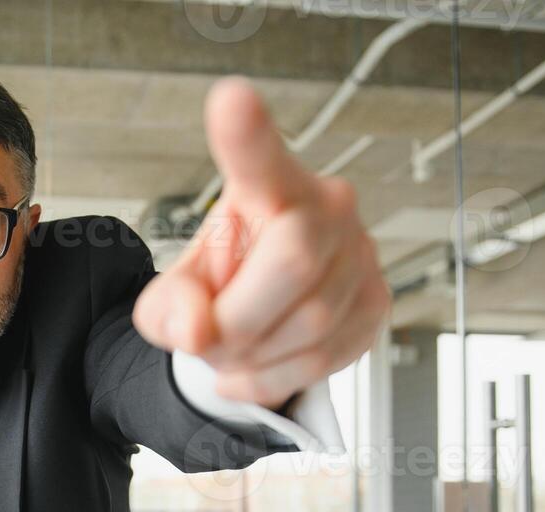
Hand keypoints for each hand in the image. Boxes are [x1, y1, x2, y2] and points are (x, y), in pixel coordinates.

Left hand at [133, 76, 388, 409]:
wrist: (263, 314)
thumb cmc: (224, 282)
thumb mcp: (176, 293)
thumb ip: (169, 308)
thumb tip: (195, 331)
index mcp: (270, 186)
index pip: (259, 159)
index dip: (247, 134)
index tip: (232, 99)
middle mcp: (328, 208)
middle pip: (293, 263)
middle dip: (238, 320)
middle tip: (204, 338)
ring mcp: (361, 257)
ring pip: (310, 323)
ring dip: (252, 356)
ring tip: (229, 350)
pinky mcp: (376, 306)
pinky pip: (324, 359)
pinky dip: (274, 379)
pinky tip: (251, 368)